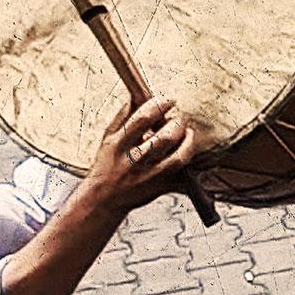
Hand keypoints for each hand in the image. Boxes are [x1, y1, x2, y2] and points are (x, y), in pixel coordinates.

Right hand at [85, 97, 196, 213]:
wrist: (103, 200)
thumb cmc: (106, 166)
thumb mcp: (108, 138)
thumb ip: (123, 116)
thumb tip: (138, 95)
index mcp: (119, 144)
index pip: (143, 119)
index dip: (160, 105)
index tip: (169, 100)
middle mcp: (134, 161)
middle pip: (165, 138)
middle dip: (178, 123)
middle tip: (180, 118)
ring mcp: (149, 176)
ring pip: (178, 157)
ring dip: (188, 141)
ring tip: (187, 133)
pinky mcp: (160, 188)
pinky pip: (183, 177)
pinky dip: (191, 167)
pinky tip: (187, 153)